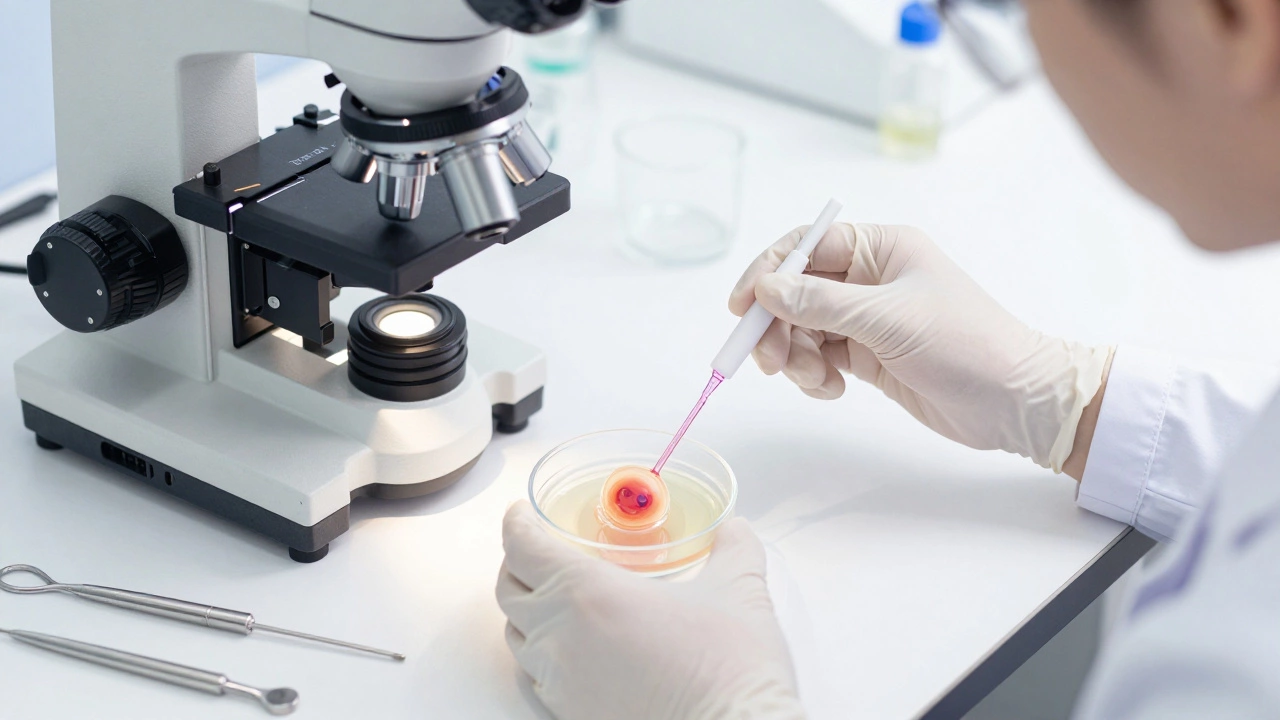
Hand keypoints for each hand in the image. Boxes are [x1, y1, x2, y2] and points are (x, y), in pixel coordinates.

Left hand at [496, 501, 804, 719]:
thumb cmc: (730, 669)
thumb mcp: (739, 592)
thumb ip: (734, 550)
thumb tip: (736, 528)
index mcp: (588, 591)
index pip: (524, 547)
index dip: (517, 524)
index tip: (521, 514)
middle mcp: (561, 635)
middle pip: (508, 590)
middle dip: (516, 564)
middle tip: (535, 551)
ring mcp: (560, 681)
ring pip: (516, 636)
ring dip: (525, 611)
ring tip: (550, 599)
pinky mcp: (569, 715)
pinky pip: (534, 677)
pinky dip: (539, 655)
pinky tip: (567, 651)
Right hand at [729, 223, 1110, 471]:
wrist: (1014, 402)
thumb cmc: (965, 343)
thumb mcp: (888, 319)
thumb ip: (820, 304)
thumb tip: (765, 289)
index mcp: (881, 248)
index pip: (807, 247)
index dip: (768, 272)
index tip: (741, 307)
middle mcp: (870, 278)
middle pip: (796, 292)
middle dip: (777, 326)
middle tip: (770, 362)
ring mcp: (868, 318)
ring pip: (802, 329)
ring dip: (795, 356)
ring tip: (816, 381)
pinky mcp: (868, 355)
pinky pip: (819, 357)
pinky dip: (815, 374)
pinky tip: (833, 390)